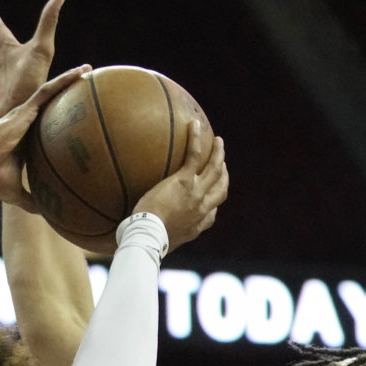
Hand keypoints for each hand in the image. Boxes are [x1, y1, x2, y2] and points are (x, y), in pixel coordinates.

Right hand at [0, 65, 90, 209]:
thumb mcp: (16, 192)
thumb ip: (31, 200)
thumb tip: (46, 215)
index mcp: (26, 138)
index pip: (48, 125)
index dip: (62, 118)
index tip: (79, 116)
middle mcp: (26, 121)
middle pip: (52, 103)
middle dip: (69, 92)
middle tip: (90, 86)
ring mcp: (25, 113)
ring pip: (52, 91)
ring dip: (70, 79)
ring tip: (89, 71)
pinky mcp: (24, 109)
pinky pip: (48, 90)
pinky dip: (64, 80)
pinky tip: (80, 72)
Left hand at [131, 119, 228, 252]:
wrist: (148, 237)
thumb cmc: (146, 241)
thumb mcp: (157, 241)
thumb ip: (158, 234)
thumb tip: (142, 231)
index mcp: (195, 225)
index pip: (211, 214)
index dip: (213, 204)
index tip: (209, 197)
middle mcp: (201, 209)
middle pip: (221, 189)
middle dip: (224, 176)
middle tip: (221, 164)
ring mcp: (196, 193)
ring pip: (215, 169)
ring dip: (218, 154)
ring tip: (218, 141)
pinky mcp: (185, 181)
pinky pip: (195, 155)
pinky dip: (196, 139)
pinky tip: (193, 124)